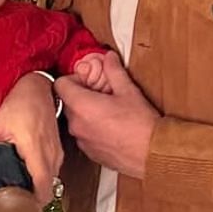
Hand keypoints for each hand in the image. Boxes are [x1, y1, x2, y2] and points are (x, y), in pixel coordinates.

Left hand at [0, 72, 62, 202]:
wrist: (38, 90)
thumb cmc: (20, 105)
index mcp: (34, 148)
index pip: (43, 184)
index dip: (35, 202)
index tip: (22, 208)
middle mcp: (50, 153)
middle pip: (49, 189)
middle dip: (35, 199)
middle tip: (17, 204)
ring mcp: (57, 153)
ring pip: (52, 182)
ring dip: (39, 189)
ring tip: (22, 191)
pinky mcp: (59, 152)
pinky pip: (53, 173)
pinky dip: (43, 179)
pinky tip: (28, 177)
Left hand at [55, 52, 159, 178]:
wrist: (152, 153)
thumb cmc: (141, 125)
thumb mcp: (128, 91)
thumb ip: (114, 71)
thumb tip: (109, 59)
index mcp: (82, 106)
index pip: (60, 84)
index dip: (74, 78)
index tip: (88, 79)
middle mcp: (77, 125)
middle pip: (67, 102)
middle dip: (81, 95)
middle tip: (101, 92)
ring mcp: (81, 141)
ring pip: (76, 119)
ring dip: (86, 112)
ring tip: (108, 111)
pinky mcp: (89, 152)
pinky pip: (84, 135)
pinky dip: (92, 128)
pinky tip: (111, 126)